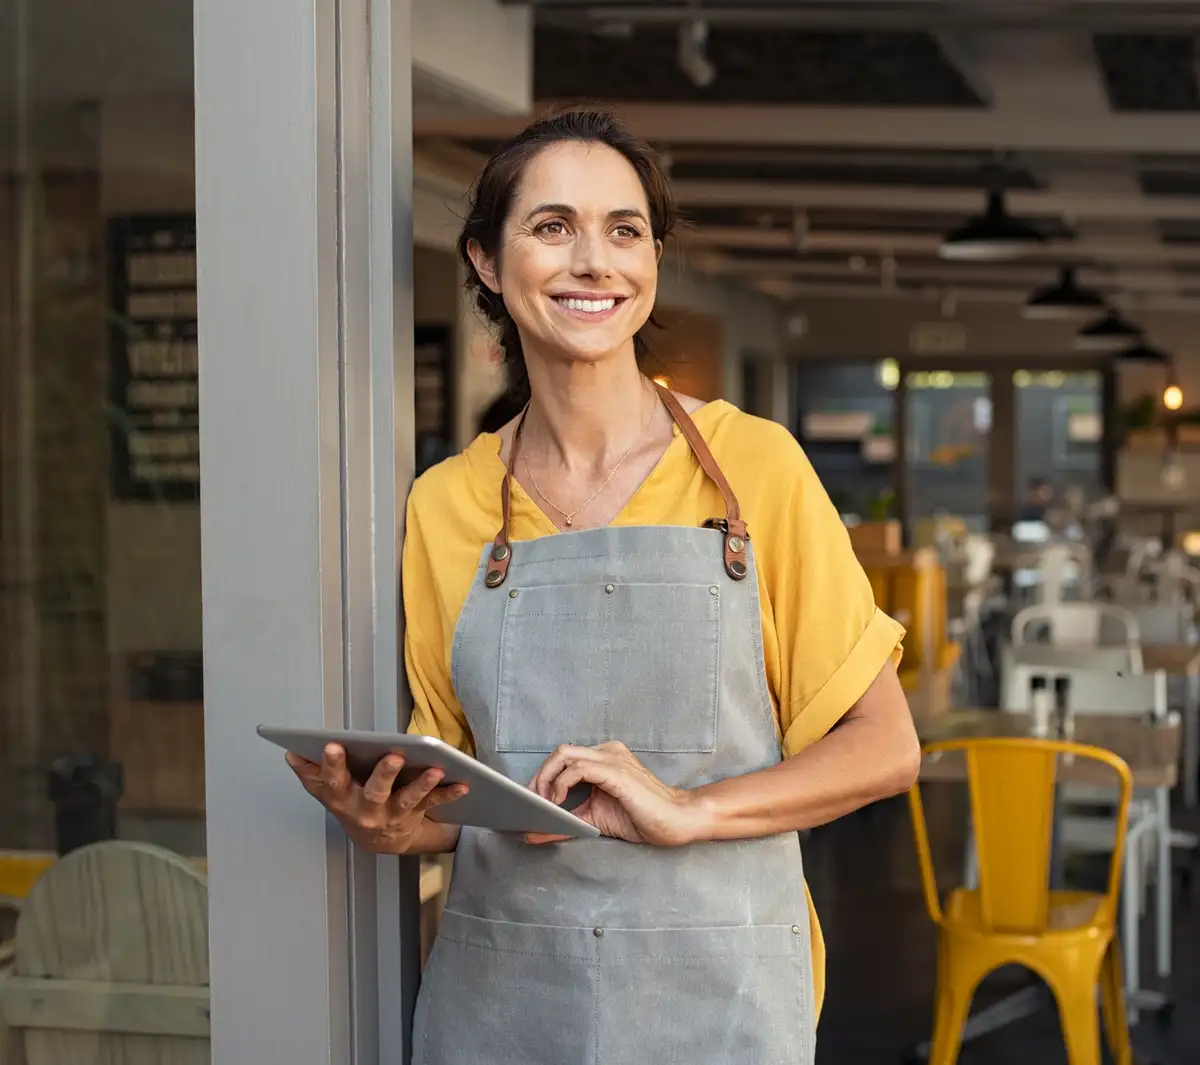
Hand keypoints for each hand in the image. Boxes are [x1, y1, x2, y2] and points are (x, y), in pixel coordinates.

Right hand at [285, 744, 467, 854]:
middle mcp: (367, 810)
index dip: (332, 764)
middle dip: (384, 774)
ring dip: (423, 784)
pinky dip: (450, 794)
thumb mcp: (329, 791)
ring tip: (436, 770)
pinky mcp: (416, 816)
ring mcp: (393, 815)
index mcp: (343, 799)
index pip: (333, 781)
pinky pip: (434, 804)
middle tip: (393, 756)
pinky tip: (464, 783)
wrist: (379, 841)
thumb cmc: (352, 804)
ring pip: (408, 800)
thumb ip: (312, 773)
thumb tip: (292, 752)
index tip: (333, 744)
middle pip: (375, 792)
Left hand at [525, 741, 708, 846]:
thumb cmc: (642, 817)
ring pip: (564, 755)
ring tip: (542, 804)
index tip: (530, 799)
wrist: (677, 820)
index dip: (542, 776)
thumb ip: (566, 823)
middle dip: (539, 776)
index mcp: (604, 758)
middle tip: (531, 802)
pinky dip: (561, 785)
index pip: (563, 757)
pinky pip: (578, 770)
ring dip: (546, 780)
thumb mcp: (594, 820)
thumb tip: (532, 833)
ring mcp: (612, 759)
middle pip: (559, 752)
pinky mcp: (616, 772)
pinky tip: (559, 802)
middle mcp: (607, 752)